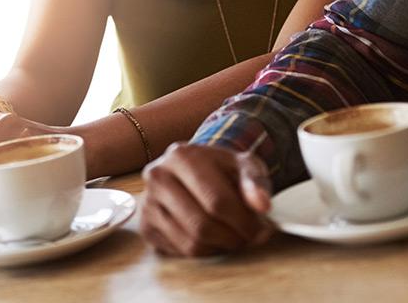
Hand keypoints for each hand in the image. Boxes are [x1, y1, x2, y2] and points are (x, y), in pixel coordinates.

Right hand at [139, 142, 272, 256]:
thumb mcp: (244, 165)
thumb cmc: (222, 169)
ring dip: (220, 247)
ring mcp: (147, 202)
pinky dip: (203, 251)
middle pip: (202, 225)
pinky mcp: (146, 226)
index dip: (245, 221)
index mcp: (182, 155)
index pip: (217, 200)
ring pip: (191, 242)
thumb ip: (256, 182)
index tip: (262, 229)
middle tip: (249, 237)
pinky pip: (180, 251)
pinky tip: (213, 238)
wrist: (195, 170)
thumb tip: (262, 206)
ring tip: (233, 236)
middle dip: (233, 238)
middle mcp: (158, 176)